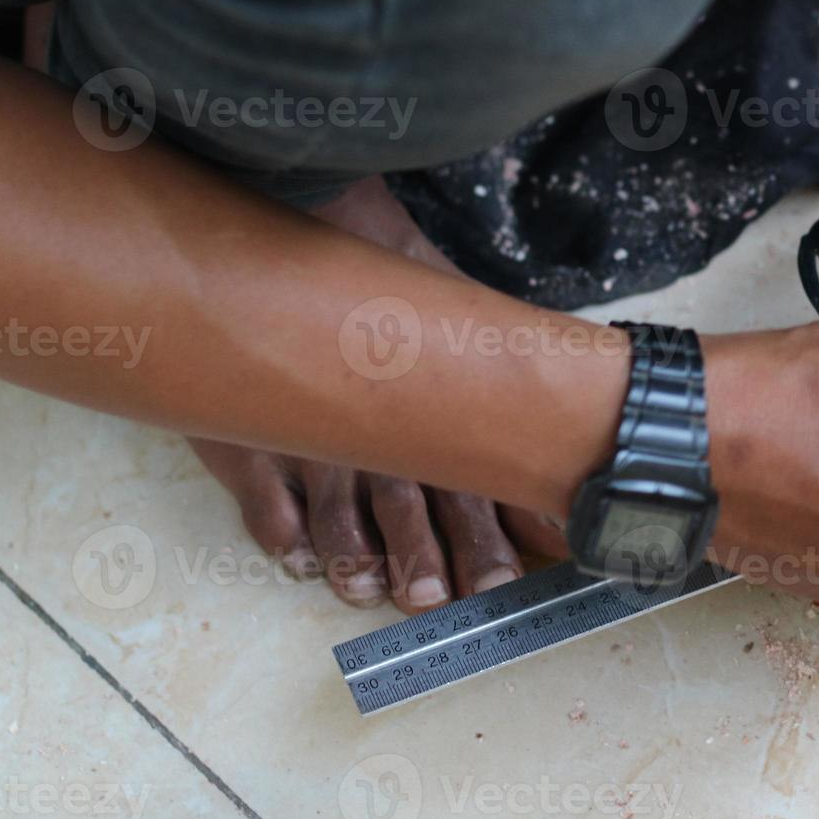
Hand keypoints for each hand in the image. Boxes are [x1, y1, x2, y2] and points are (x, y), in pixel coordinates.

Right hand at [192, 178, 568, 613]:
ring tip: (365, 587)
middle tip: (434, 596)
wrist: (313, 222)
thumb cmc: (394, 298)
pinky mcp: (252, 439)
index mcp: (435, 417)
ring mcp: (313, 437)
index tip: (508, 583)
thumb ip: (501, 400)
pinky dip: (280, 527)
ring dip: (353, 551)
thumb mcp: (458, 335)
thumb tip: (565, 453)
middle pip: (409, 505)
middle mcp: (378, 432)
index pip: (472, 488)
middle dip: (425, 555)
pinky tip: (295, 557)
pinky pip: (264, 492)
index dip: (491, 538)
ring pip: (337, 506)